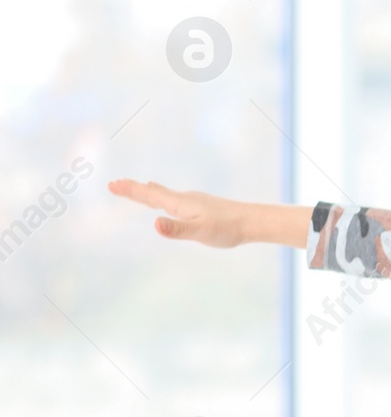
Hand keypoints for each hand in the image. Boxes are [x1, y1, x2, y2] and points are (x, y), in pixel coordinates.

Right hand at [109, 179, 252, 247]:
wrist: (253, 221)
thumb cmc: (227, 228)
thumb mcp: (199, 231)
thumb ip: (176, 229)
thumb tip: (154, 224)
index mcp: (180, 204)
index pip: (149, 196)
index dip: (130, 191)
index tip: (112, 184)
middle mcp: (185, 199)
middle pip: (154, 192)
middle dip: (135, 189)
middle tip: (116, 184)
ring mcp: (195, 202)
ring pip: (166, 194)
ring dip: (149, 191)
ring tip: (141, 187)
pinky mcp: (203, 207)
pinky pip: (177, 200)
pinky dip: (166, 197)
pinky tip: (172, 201)